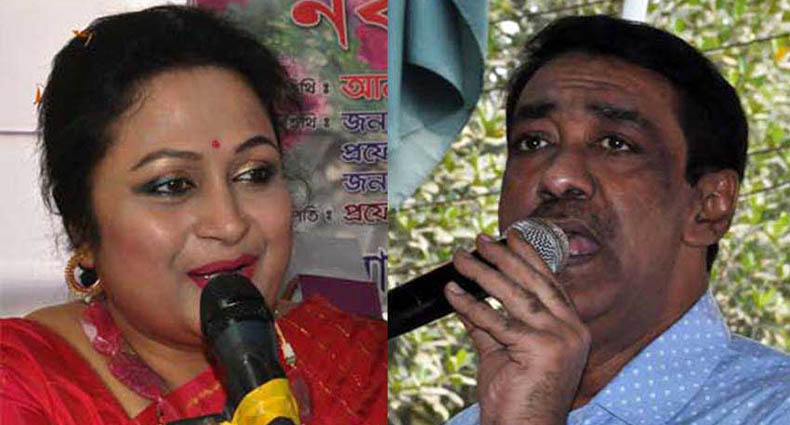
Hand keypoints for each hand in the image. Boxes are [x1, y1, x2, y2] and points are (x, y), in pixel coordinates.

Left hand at [444, 230, 590, 424]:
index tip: (510, 236)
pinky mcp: (541, 350)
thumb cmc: (516, 396)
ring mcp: (560, 339)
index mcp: (571, 328)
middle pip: (533, 283)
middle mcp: (572, 330)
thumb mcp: (502, 351)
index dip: (528, 256)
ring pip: (516, 296)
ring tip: (462, 258)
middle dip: (504, 257)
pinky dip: (471, 306)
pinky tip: (452, 293)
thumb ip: (488, 324)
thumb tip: (465, 297)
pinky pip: (498, 321)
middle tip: (479, 240)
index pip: (548, 282)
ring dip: (484, 273)